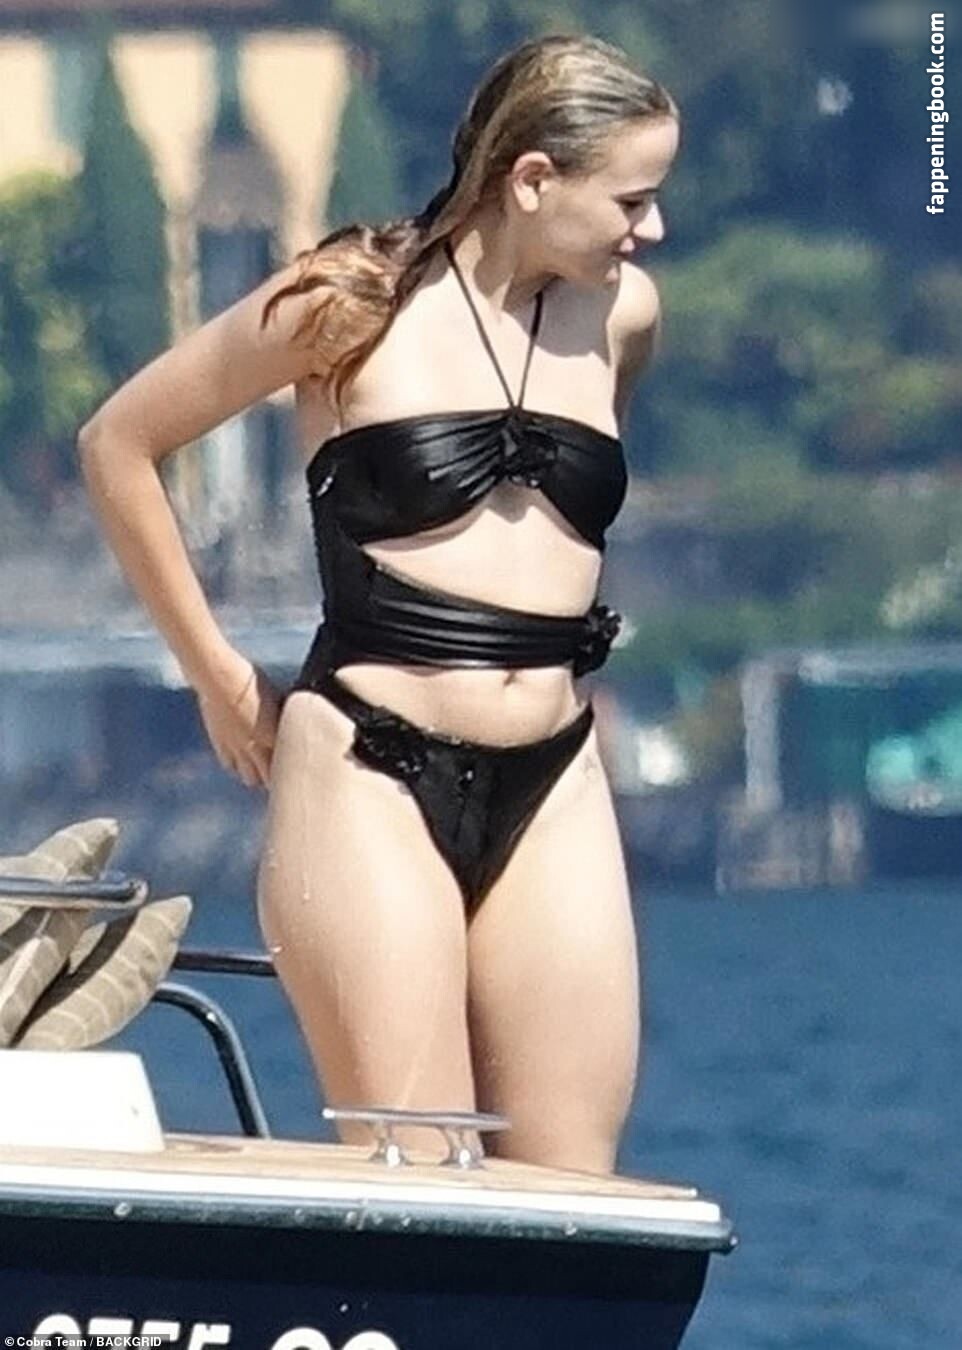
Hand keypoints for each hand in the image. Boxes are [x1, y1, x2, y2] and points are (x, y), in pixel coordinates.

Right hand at [195, 654, 281, 788]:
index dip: (294, 769)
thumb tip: (293, 721)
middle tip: (282, 774)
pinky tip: (241, 758)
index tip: (299, 769)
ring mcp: (235, 747)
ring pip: (249, 778)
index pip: (288, 765)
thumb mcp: (275, 696)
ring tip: (261, 768)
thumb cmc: (249, 680)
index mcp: (272, 735)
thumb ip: (282, 715)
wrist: (216, 676)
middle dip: (277, 779)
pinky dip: (237, 766)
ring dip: (256, 776)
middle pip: (269, 780)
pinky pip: (230, 765)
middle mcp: (254, 746)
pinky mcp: (219, 744)